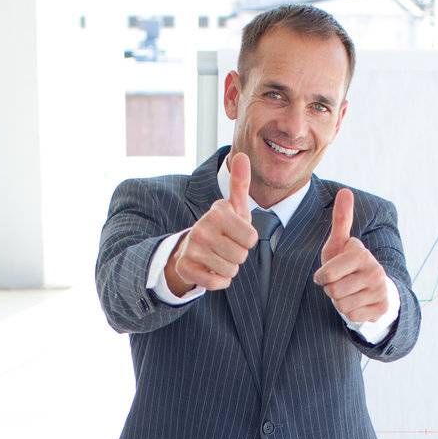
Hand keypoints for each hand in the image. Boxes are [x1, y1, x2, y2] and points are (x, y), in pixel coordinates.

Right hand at [166, 151, 258, 295]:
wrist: (191, 248)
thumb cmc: (221, 228)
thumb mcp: (232, 207)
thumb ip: (240, 183)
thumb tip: (243, 155)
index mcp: (217, 212)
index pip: (251, 239)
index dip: (248, 240)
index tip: (236, 234)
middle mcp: (202, 228)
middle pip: (241, 256)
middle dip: (238, 256)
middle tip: (225, 247)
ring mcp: (192, 249)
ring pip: (230, 271)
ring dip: (228, 268)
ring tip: (217, 257)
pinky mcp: (186, 268)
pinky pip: (216, 283)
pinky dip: (218, 281)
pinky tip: (211, 269)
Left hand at [312, 189, 390, 323]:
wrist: (372, 288)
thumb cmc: (348, 264)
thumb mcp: (340, 243)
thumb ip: (341, 219)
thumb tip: (345, 191)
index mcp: (361, 253)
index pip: (327, 274)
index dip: (322, 277)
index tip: (329, 273)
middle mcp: (374, 270)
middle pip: (334, 291)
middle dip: (331, 290)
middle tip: (341, 284)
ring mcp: (379, 290)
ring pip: (342, 305)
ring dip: (340, 302)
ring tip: (348, 293)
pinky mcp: (381, 307)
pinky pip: (353, 316)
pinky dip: (351, 313)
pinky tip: (357, 303)